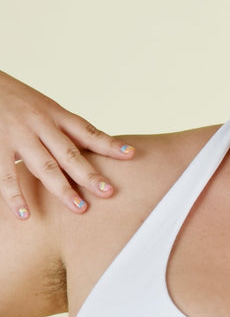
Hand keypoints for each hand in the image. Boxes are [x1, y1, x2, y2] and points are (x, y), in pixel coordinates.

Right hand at [0, 71, 133, 217]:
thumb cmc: (17, 101)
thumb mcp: (44, 108)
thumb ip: (65, 129)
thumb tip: (96, 149)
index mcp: (55, 114)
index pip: (87, 131)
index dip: (109, 143)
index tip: (131, 155)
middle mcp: (40, 124)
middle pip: (69, 153)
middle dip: (90, 174)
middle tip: (108, 192)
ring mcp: (19, 136)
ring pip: (44, 166)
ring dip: (62, 189)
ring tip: (79, 207)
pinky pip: (7, 175)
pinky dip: (15, 196)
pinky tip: (25, 214)